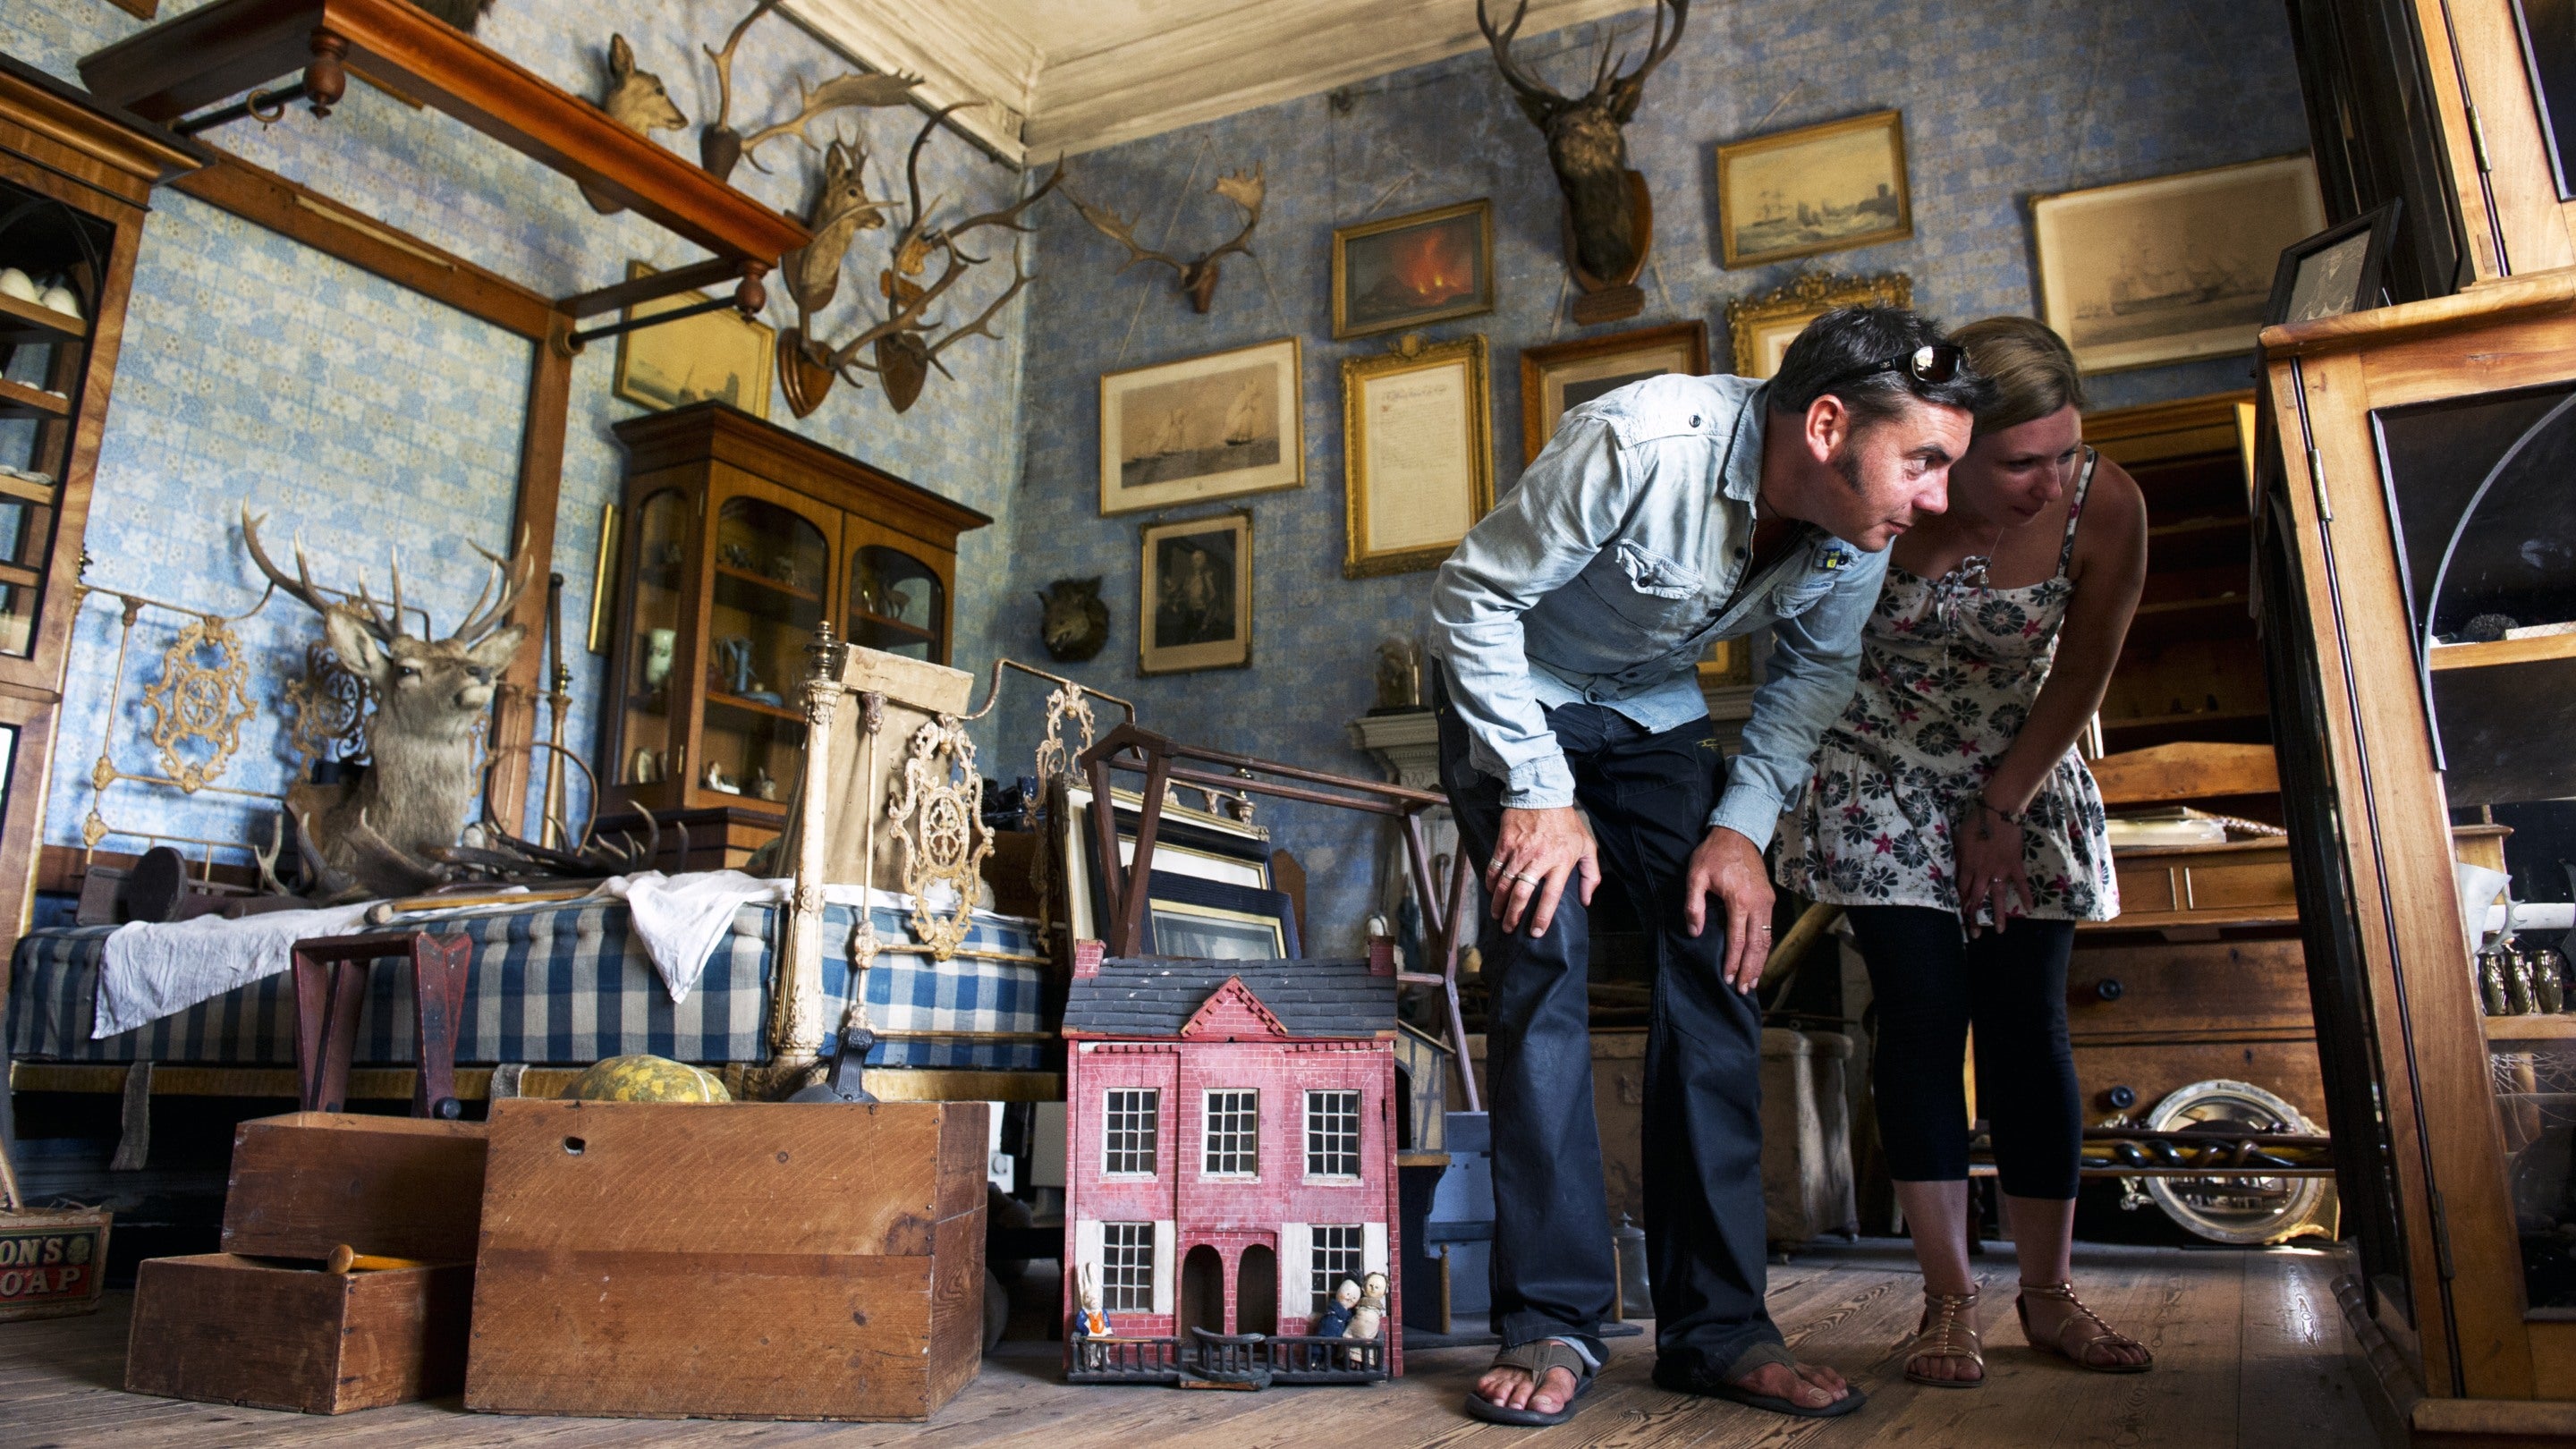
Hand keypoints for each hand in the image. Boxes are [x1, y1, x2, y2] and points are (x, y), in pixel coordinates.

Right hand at [1487, 806, 1600, 937]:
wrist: (1544, 794)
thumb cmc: (1566, 822)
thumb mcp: (1587, 845)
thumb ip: (1590, 874)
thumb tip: (1586, 900)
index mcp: (1561, 862)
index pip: (1550, 896)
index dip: (1542, 917)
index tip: (1536, 932)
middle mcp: (1539, 859)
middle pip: (1522, 894)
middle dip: (1514, 915)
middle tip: (1510, 928)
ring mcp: (1520, 851)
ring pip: (1505, 883)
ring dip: (1499, 903)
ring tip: (1498, 915)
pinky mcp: (1505, 842)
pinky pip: (1495, 867)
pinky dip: (1492, 882)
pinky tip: (1492, 891)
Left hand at [1684, 826, 1773, 993]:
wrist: (1738, 833)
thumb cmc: (1713, 854)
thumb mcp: (1696, 875)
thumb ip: (1694, 905)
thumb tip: (1695, 932)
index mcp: (1739, 900)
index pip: (1737, 940)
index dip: (1733, 962)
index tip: (1728, 979)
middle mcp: (1758, 904)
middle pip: (1756, 945)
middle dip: (1750, 969)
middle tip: (1744, 989)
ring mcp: (1766, 902)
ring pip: (1766, 939)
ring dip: (1760, 962)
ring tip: (1753, 981)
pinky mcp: (1769, 898)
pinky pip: (1769, 928)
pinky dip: (1765, 947)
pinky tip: (1759, 959)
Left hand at [1955, 801, 2031, 936]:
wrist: (1997, 812)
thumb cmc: (1975, 822)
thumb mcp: (1960, 839)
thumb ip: (1960, 857)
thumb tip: (1958, 869)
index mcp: (1967, 866)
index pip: (1962, 890)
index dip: (1961, 903)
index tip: (1961, 916)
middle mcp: (1982, 872)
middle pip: (1976, 898)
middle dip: (1974, 917)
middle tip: (1974, 935)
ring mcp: (1999, 870)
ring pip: (1997, 897)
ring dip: (1997, 915)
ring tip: (1998, 931)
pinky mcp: (2014, 865)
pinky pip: (2021, 883)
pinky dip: (2026, 895)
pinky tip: (2029, 908)